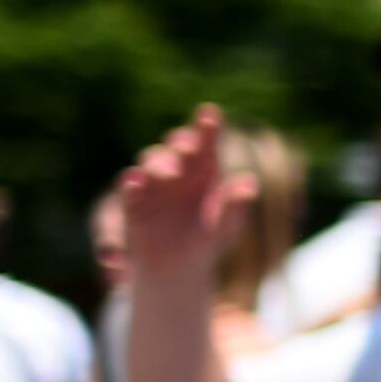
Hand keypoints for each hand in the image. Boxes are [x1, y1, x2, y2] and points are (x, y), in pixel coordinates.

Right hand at [117, 107, 251, 285]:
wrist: (178, 268)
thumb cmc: (206, 242)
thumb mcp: (226, 228)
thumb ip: (236, 206)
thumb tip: (250, 182)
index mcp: (204, 172)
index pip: (206, 144)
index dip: (208, 128)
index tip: (210, 113)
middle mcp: (177, 172)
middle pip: (176, 148)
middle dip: (181, 144)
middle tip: (188, 148)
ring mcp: (154, 184)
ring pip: (151, 162)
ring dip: (159, 163)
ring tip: (171, 173)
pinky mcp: (134, 203)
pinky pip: (131, 188)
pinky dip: (133, 182)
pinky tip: (138, 181)